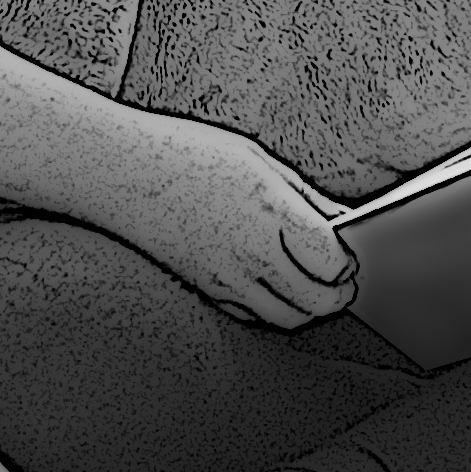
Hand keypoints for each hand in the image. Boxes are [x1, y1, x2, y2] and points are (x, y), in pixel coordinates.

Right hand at [104, 110, 357, 327]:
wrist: (119, 172)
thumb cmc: (188, 153)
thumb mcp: (257, 159)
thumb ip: (306, 196)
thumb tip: (344, 221)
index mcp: (270, 213)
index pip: (331, 262)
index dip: (348, 262)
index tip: (351, 251)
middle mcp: (249, 254)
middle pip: (316, 302)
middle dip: (338, 294)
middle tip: (344, 278)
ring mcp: (224, 278)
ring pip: (286, 319)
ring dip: (309, 308)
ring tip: (315, 285)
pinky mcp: (204, 289)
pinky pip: (252, 316)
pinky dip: (273, 308)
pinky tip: (274, 284)